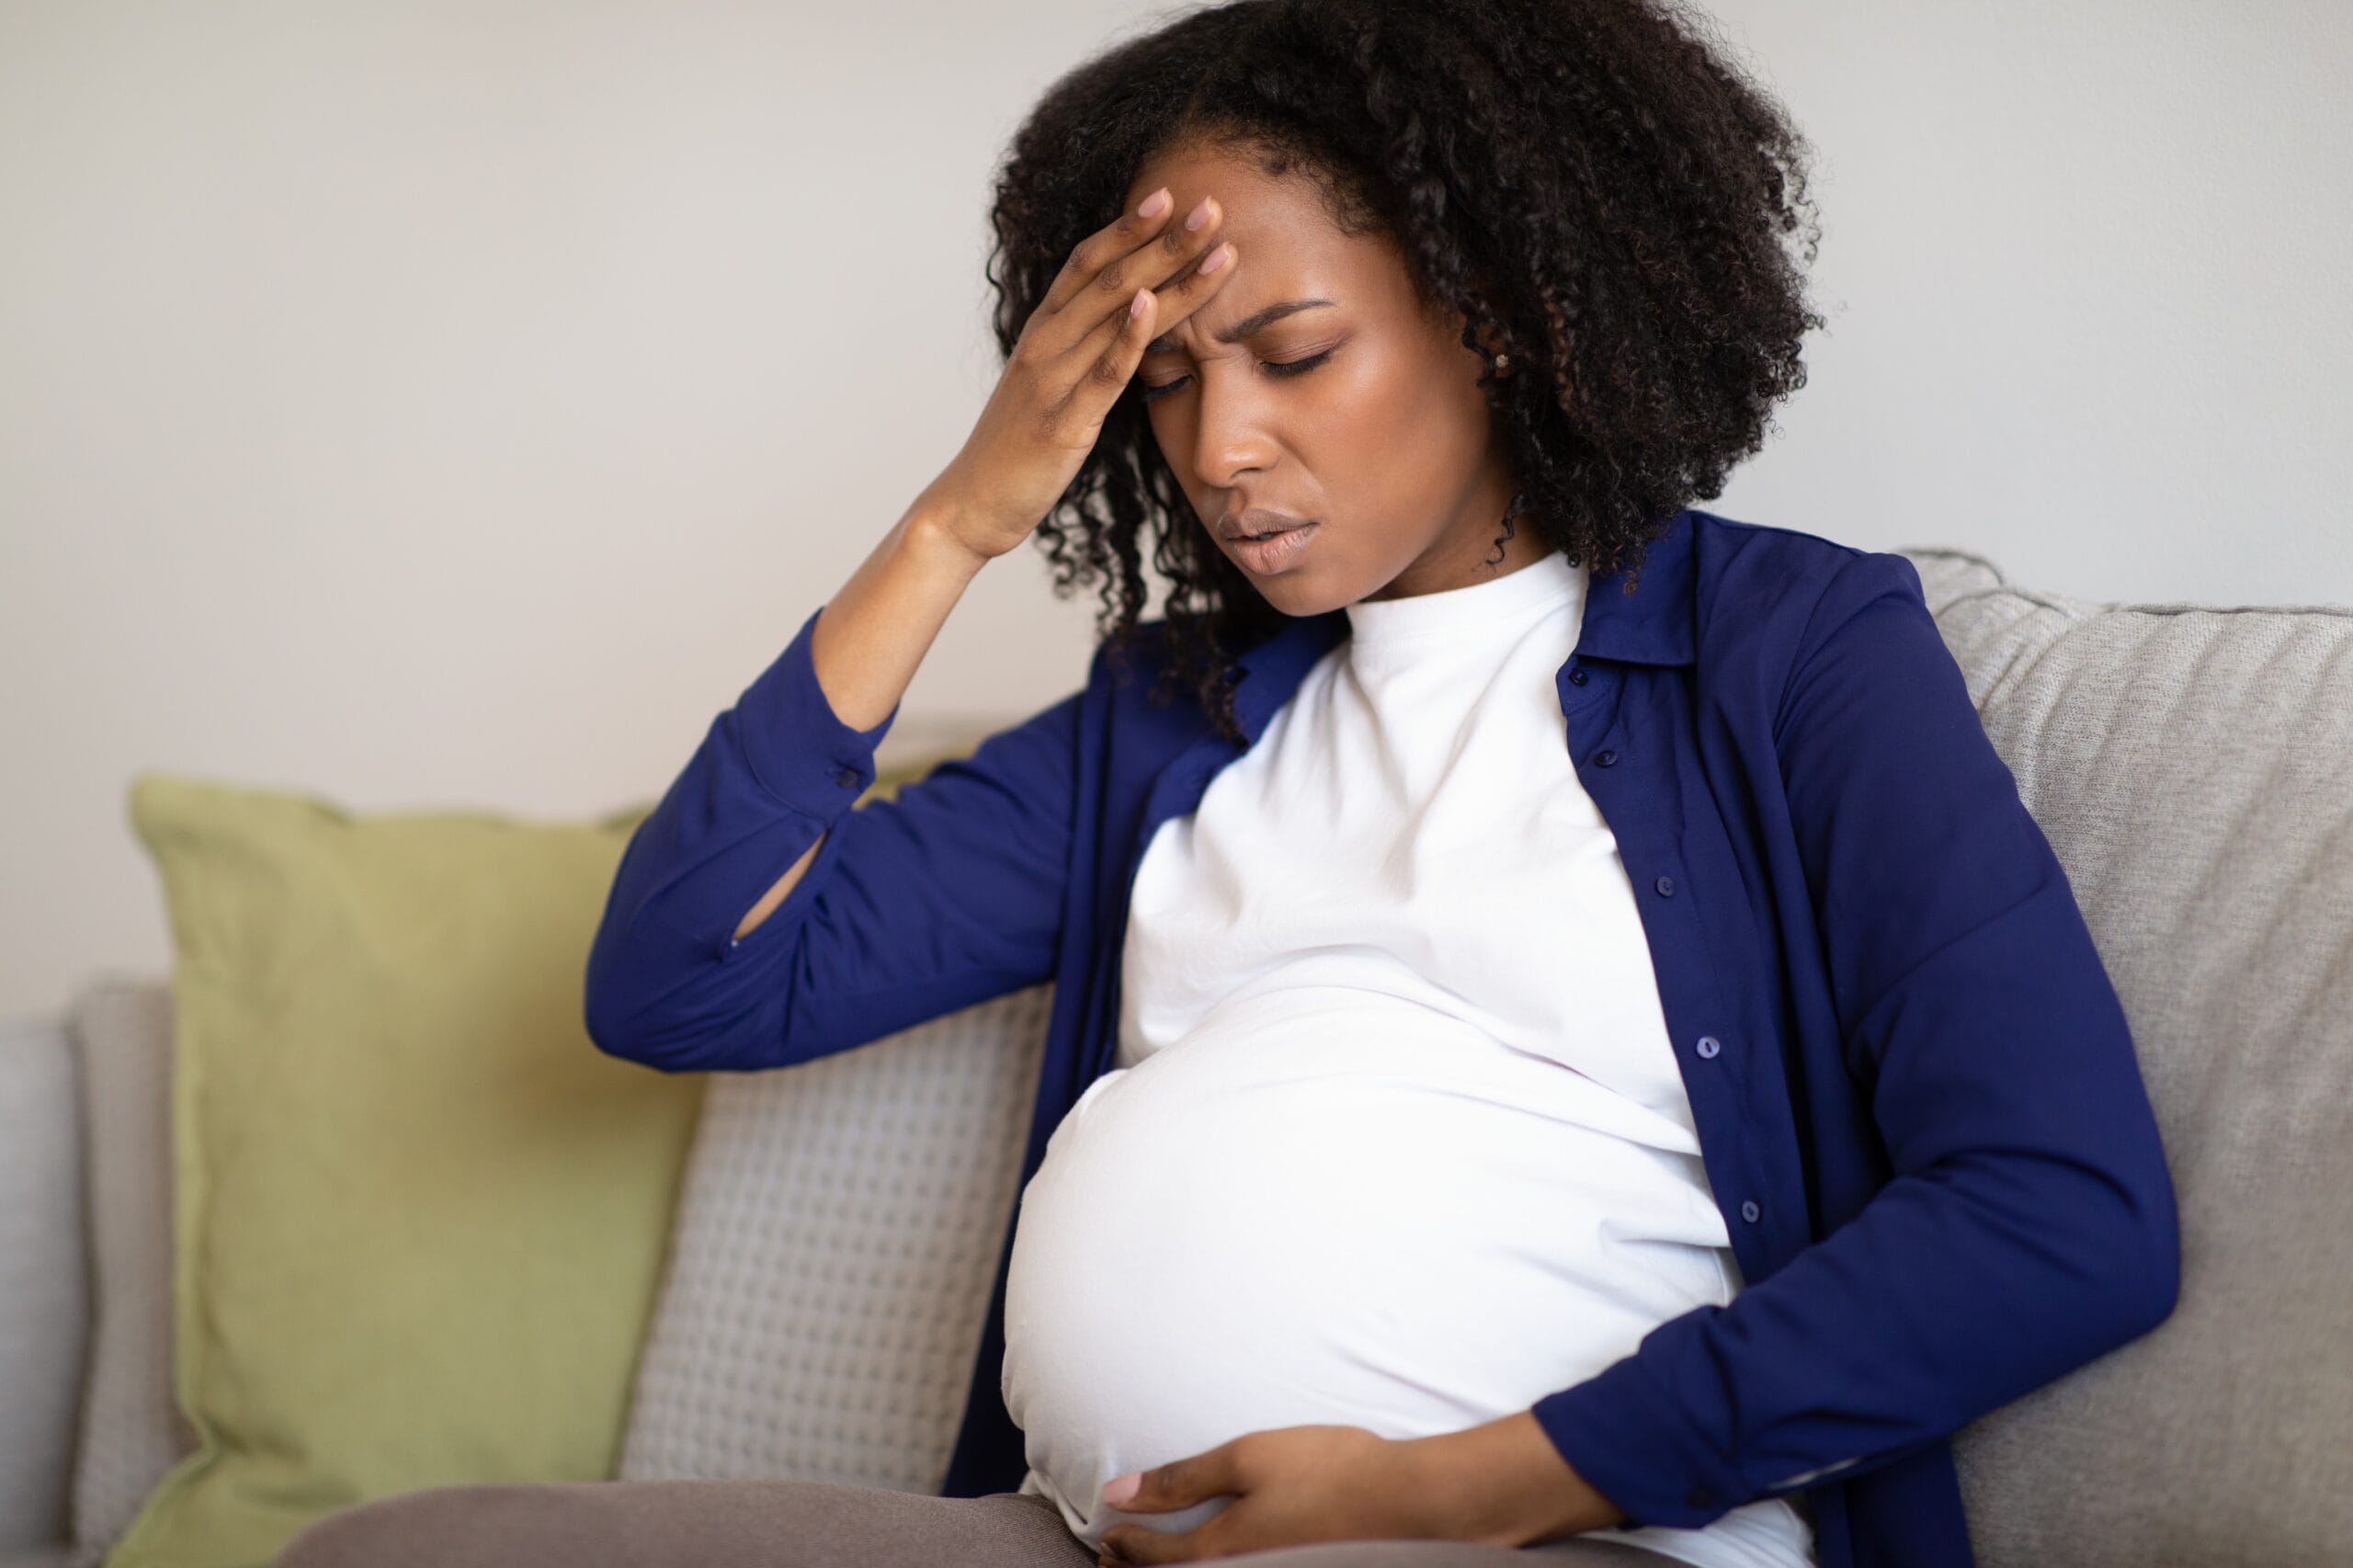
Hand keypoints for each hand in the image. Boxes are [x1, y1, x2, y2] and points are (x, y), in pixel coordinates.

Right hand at [926, 184, 1239, 564]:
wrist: (973, 503)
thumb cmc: (1017, 447)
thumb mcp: (1049, 386)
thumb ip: (1081, 351)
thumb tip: (1126, 323)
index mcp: (1043, 332)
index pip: (1088, 263)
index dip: (1129, 227)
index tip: (1170, 194)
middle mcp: (1045, 344)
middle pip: (1109, 276)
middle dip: (1163, 239)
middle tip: (1210, 206)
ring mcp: (1052, 379)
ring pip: (1114, 313)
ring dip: (1167, 275)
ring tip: (1212, 245)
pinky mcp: (1063, 421)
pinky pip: (1101, 372)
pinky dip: (1126, 336)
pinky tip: (1150, 304)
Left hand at [1092, 1424, 1429, 1564]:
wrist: (1406, 1500)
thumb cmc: (1328, 1471)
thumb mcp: (1246, 1458)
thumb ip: (1181, 1479)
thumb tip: (1120, 1493)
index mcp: (1223, 1550)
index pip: (1156, 1557)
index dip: (1125, 1546)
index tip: (1106, 1534)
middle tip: (1110, 1560)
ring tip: (1152, 1561)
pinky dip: (1207, 1567)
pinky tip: (1213, 1555)